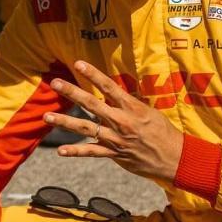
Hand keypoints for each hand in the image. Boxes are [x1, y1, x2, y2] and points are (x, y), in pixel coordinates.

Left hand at [44, 60, 184, 181]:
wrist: (175, 158)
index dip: (93, 74)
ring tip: (46, 116)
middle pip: (91, 104)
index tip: (78, 63)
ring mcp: (115, 139)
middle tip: (55, 83)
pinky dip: (75, 152)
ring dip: (64, 122)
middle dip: (72, 92)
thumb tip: (115, 92)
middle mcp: (121, 121)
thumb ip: (130, 103)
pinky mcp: (114, 155)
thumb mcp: (149, 112)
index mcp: (131, 107)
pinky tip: (60, 151)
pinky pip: (91, 152)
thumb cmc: (164, 132)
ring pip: (85, 128)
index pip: (109, 86)